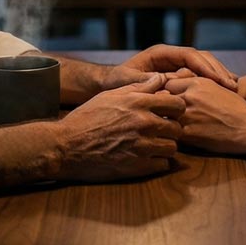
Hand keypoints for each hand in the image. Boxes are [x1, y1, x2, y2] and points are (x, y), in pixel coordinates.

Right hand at [53, 74, 184, 181]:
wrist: (67, 146)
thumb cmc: (87, 117)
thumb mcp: (111, 95)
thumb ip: (139, 86)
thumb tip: (160, 78)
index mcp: (139, 103)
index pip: (178, 104)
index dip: (176, 109)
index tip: (168, 113)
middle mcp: (144, 123)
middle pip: (178, 127)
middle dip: (171, 129)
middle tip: (160, 131)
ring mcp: (142, 146)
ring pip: (173, 147)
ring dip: (165, 146)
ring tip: (153, 145)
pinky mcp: (138, 167)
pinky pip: (163, 164)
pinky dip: (158, 162)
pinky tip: (147, 157)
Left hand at [110, 44, 238, 90]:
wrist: (109, 84)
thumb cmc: (115, 82)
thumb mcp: (126, 81)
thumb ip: (142, 81)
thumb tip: (161, 81)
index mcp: (161, 53)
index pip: (189, 55)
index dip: (206, 67)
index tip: (220, 80)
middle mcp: (171, 57)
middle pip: (201, 58)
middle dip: (218, 70)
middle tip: (233, 85)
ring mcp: (176, 66)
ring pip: (204, 66)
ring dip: (219, 76)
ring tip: (234, 89)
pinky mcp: (179, 76)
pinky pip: (200, 76)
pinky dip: (214, 83)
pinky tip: (226, 93)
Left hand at [164, 76, 245, 155]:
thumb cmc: (236, 108)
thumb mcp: (216, 87)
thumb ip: (196, 83)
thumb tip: (178, 79)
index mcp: (197, 83)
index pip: (168, 83)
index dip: (166, 91)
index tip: (167, 98)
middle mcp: (190, 97)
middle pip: (162, 98)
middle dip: (161, 105)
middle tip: (161, 112)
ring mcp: (188, 115)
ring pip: (163, 115)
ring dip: (164, 120)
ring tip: (165, 125)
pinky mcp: (189, 134)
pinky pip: (171, 132)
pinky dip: (172, 134)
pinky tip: (176, 136)